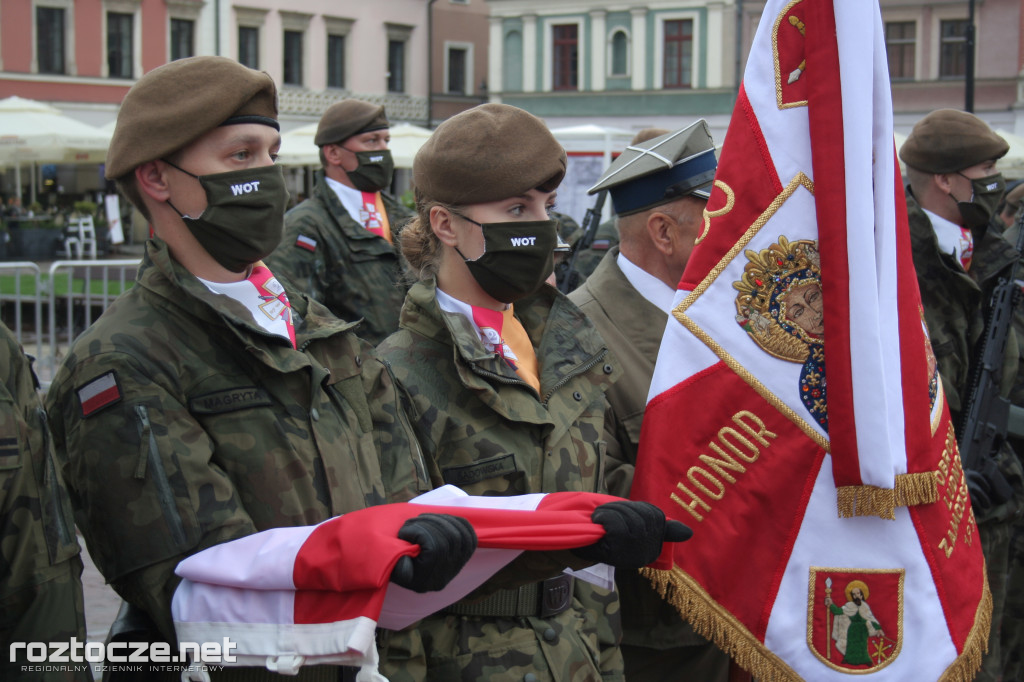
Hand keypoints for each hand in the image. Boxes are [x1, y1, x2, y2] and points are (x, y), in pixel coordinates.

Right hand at [390, 513, 476, 592]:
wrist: (406, 571)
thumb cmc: (394, 565)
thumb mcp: (392, 568)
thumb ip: (398, 563)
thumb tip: (407, 556)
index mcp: (427, 581)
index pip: (436, 548)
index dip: (420, 532)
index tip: (403, 532)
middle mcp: (445, 576)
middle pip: (450, 539)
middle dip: (431, 523)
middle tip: (413, 520)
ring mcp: (456, 567)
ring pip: (459, 534)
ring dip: (441, 519)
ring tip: (423, 518)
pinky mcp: (464, 557)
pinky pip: (469, 534)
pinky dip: (456, 522)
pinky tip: (440, 519)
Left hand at [571, 501, 691, 568]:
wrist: (575, 547)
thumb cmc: (606, 536)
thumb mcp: (634, 527)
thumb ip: (661, 527)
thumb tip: (689, 533)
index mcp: (651, 548)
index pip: (655, 516)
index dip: (638, 508)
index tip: (624, 511)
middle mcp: (645, 554)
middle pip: (643, 516)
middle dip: (622, 507)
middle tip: (606, 513)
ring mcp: (631, 554)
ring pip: (629, 519)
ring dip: (611, 511)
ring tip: (600, 518)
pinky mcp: (616, 553)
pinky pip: (616, 525)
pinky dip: (605, 517)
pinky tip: (598, 522)